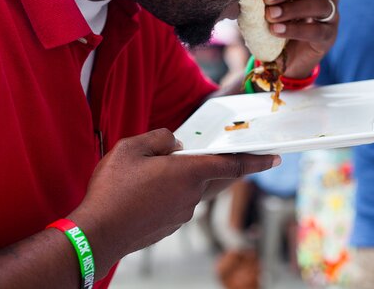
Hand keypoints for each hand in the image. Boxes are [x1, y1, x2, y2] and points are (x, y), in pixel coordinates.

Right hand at [69, 129, 277, 277]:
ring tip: (151, 174)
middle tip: (206, 157)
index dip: (256, 160)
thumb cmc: (113, 189)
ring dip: (183, 180)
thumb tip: (176, 145)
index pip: (231, 164)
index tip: (275, 158)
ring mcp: (182, 214)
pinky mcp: (170, 226)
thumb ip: (159, 139)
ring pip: (192, 190)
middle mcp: (192, 196)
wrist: (98, 233)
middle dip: (215, 166)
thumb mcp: (131, 148)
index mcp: (188, 173)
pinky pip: (178, 203)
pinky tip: (147, 191)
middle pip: (213, 177)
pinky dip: (171, 194)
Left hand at [262, 0, 338, 77]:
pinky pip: (316, 30)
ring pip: (320, 5)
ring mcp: (332, 17)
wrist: (288, 59)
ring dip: (292, 8)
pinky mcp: (329, 37)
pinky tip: (276, 30)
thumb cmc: (279, 25)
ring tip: (271, 15)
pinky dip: (294, 29)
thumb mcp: (274, 7)